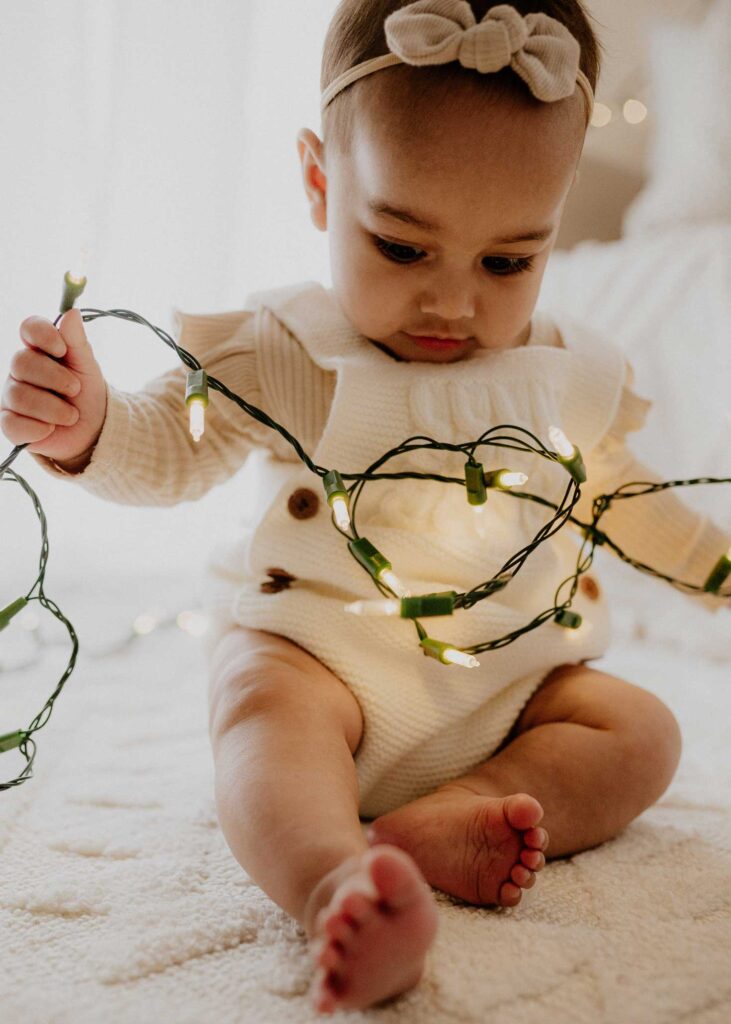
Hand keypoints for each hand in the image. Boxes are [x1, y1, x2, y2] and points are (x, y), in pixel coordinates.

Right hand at [1, 308, 106, 464]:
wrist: (92, 429)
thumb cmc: (86, 393)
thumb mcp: (87, 367)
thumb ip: (77, 341)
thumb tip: (71, 313)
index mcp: (39, 350)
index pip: (28, 328)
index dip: (42, 335)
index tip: (62, 349)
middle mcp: (20, 370)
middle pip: (21, 362)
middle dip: (54, 378)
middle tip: (75, 389)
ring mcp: (12, 395)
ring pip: (19, 395)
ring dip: (53, 408)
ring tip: (71, 415)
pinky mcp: (10, 423)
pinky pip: (13, 424)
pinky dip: (39, 428)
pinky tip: (52, 428)